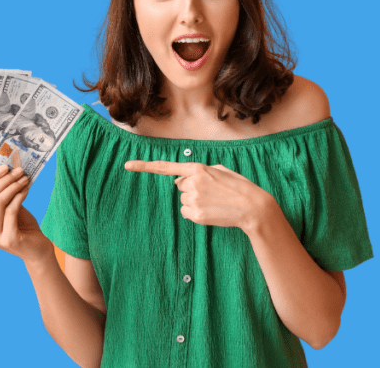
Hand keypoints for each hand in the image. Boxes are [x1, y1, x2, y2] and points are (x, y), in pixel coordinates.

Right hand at [0, 151, 52, 262]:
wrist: (36, 249)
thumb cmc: (21, 226)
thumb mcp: (7, 208)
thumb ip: (1, 194)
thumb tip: (4, 169)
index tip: (4, 167)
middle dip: (4, 180)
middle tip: (18, 170)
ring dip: (13, 186)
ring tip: (24, 178)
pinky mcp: (7, 239)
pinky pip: (11, 210)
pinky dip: (19, 196)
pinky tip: (26, 189)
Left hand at [124, 160, 274, 231]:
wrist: (251, 207)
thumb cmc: (237, 186)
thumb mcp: (219, 170)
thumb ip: (197, 172)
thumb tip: (179, 183)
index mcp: (197, 168)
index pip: (166, 167)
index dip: (144, 166)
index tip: (127, 165)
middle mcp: (191, 183)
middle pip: (180, 186)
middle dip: (192, 188)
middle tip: (212, 192)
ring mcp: (192, 200)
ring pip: (183, 200)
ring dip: (195, 201)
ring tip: (214, 202)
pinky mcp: (195, 215)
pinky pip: (186, 213)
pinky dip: (195, 213)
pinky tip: (211, 211)